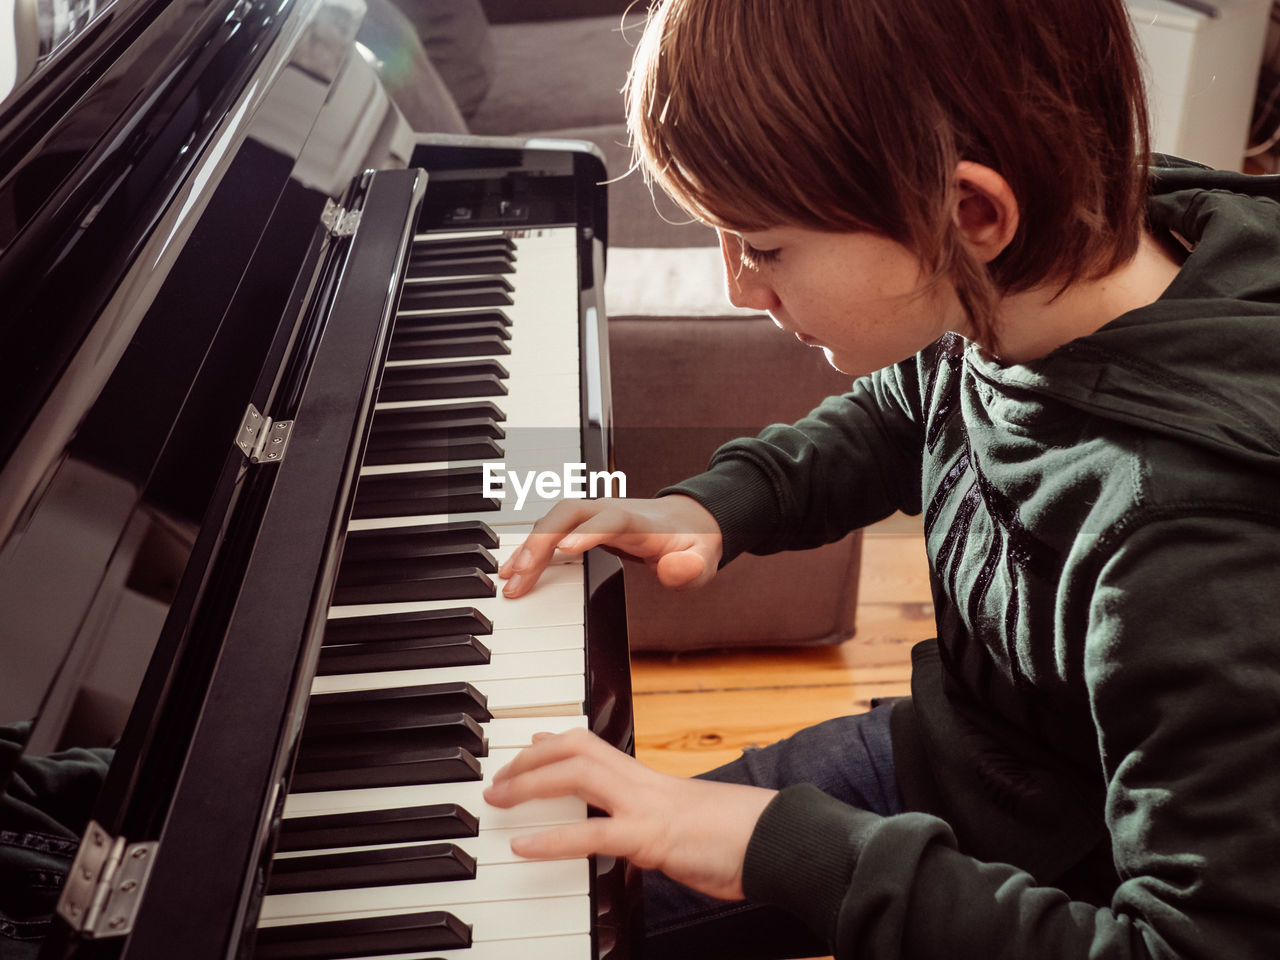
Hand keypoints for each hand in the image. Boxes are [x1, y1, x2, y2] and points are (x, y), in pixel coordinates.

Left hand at [483, 728, 775, 899]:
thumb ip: (658, 819)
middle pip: (577, 748)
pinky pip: (592, 834)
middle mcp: (645, 784)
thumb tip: (636, 831)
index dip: (557, 742)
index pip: (596, 746)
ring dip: (530, 784)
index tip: (529, 743)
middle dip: (531, 758)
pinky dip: (551, 838)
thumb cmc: (743, 840)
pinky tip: (523, 845)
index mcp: (653, 782)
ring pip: (577, 776)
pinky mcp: (652, 839)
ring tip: (498, 798)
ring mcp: (647, 808)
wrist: (782, 843)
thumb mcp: (690, 823)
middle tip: (498, 777)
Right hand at [498, 495, 722, 596]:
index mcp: (640, 520)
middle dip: (542, 541)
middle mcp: (611, 510)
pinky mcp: (584, 523)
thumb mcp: (704, 558)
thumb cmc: (693, 544)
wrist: (688, 522)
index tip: (565, 548)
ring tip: (509, 578)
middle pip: (569, 514)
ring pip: (554, 520)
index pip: (610, 519)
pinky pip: (551, 529)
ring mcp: (595, 514)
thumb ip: (692, 566)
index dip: (589, 531)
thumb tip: (675, 570)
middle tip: (521, 575)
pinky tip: (514, 568)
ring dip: (529, 546)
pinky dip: (531, 547)